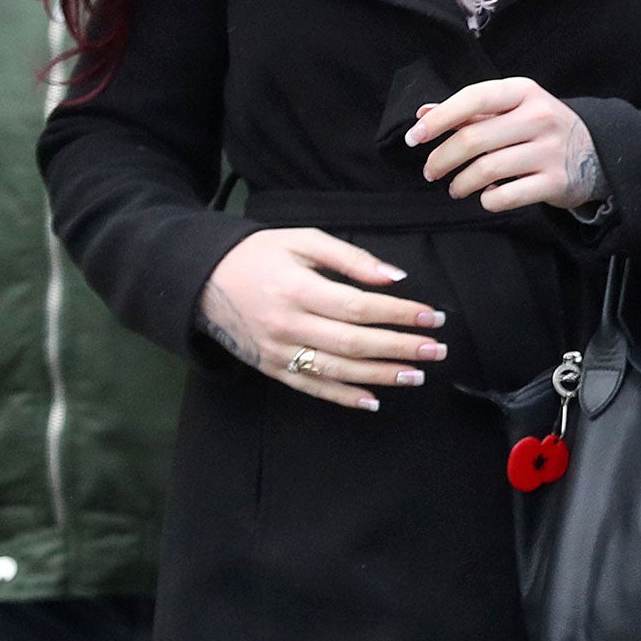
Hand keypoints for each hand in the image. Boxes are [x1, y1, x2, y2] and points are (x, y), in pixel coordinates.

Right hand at [197, 229, 448, 410]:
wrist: (203, 280)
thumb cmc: (260, 254)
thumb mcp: (304, 241)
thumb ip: (351, 258)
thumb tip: (396, 277)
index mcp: (298, 289)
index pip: (360, 307)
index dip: (400, 314)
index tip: (433, 316)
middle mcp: (288, 325)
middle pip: (354, 343)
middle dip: (401, 348)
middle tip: (437, 349)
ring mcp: (278, 352)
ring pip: (338, 371)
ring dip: (381, 376)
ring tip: (417, 374)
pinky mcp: (271, 368)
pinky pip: (312, 388)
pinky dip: (344, 397)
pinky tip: (374, 400)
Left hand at [406, 76, 607, 211]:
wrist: (597, 153)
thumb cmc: (541, 129)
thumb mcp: (513, 109)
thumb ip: (469, 112)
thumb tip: (423, 114)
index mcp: (524, 92)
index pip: (474, 98)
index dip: (440, 118)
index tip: (415, 137)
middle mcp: (539, 117)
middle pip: (474, 139)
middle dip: (441, 159)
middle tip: (431, 171)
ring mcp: (550, 151)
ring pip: (485, 170)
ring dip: (460, 184)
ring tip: (456, 187)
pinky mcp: (556, 182)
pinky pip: (505, 197)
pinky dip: (487, 200)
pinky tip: (487, 195)